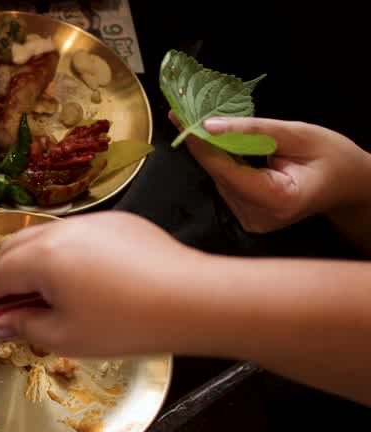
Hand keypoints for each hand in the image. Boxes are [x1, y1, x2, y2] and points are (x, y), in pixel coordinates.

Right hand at [0, 212, 214, 356]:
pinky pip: (79, 234)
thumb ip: (24, 327)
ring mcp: (92, 222)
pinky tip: (91, 282)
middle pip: (14, 248)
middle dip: (4, 275)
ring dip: (36, 262)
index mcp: (40, 258)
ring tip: (53, 295)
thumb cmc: (126, 324)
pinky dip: (69, 254)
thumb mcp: (65, 337)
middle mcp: (60, 231)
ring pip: (46, 237)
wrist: (193, 298)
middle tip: (13, 307)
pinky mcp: (119, 222)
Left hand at [175, 113, 370, 233]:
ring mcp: (252, 221)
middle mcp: (259, 217)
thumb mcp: (299, 134)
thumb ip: (255, 131)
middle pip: (220, 176)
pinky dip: (226, 163)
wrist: (348, 184)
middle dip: (205, 144)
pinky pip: (228, 184)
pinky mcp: (247, 217)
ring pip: (221, 180)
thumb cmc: (333, 158)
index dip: (202, 145)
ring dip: (214, 152)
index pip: (227, 171)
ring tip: (203, 124)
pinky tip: (226, 145)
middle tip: (184, 113)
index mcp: (278, 201)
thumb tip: (210, 126)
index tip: (180, 120)